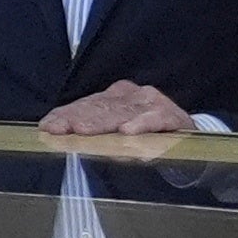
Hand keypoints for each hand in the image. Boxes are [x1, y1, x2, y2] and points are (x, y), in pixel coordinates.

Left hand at [37, 80, 191, 139]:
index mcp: (116, 97)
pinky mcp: (172, 115)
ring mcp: (152, 103)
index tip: (47, 127)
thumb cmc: (147, 138)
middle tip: (60, 129)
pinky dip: (142, 125)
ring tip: (83, 131)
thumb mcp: (117, 135)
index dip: (66, 115)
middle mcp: (132, 95)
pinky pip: (155, 119)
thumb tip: (55, 134)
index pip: (86, 105)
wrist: (190, 141)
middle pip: (100, 108)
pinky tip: (128, 132)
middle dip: (77, 119)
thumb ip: (92, 134)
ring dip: (102, 123)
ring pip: (123, 114)